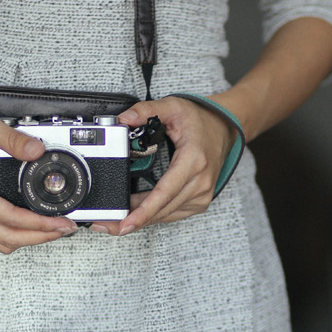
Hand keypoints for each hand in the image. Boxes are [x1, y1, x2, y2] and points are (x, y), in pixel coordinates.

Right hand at [0, 96, 78, 253]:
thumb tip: (37, 150)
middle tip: (63, 229)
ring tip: (51, 230)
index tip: (59, 222)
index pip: (8, 217)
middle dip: (38, 236)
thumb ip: (11, 138)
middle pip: (5, 238)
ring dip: (25, 240)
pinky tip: (29, 227)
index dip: (38, 223)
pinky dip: (11, 236)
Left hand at [91, 96, 234, 235]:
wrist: (224, 128)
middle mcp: (200, 183)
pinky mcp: (200, 201)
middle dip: (133, 220)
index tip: (125, 223)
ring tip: (116, 219)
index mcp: (193, 162)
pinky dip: (154, 214)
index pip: (164, 194)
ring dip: (141, 219)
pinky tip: (137, 213)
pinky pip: (172, 213)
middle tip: (107, 225)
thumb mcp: (173, 107)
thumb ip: (146, 110)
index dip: (143, 212)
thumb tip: (123, 120)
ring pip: (165, 215)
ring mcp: (202, 195)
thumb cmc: (201, 121)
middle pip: (161, 210)